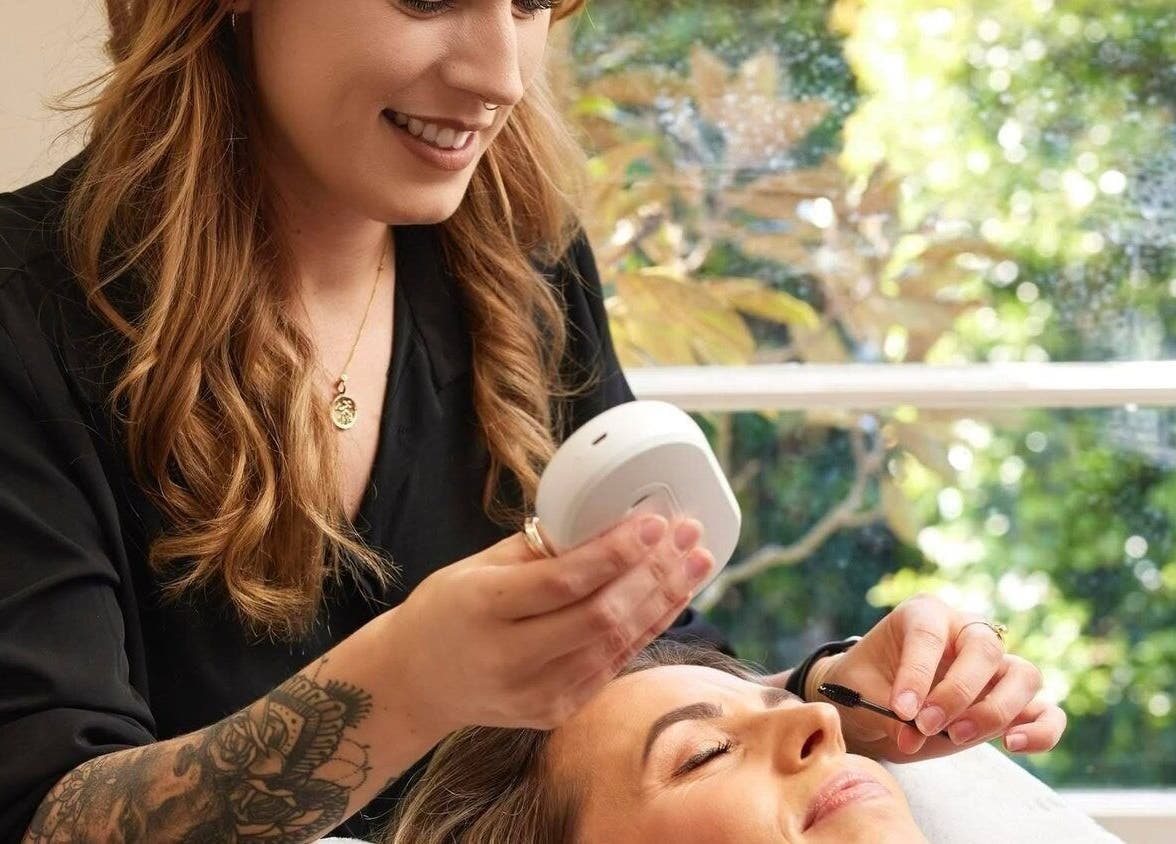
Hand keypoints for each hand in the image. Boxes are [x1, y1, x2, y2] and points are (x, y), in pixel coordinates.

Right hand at [386, 514, 714, 736]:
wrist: (417, 682)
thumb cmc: (447, 610)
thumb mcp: (478, 566)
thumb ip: (539, 547)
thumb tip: (605, 520)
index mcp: (483, 609)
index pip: (563, 581)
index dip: (615, 553)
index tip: (654, 522)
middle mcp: (510, 659)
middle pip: (601, 616)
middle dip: (654, 573)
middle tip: (688, 535)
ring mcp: (537, 693)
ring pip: (617, 643)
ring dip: (664, 599)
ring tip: (696, 562)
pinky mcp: (556, 711)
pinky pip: (613, 664)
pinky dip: (646, 627)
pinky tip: (671, 597)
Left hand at [807, 593, 1065, 761]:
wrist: (874, 702)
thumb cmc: (866, 684)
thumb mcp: (862, 691)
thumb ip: (887, 712)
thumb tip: (913, 736)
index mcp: (924, 613)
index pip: (929, 634)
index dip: (917, 673)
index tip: (902, 710)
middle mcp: (966, 631)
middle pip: (985, 648)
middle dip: (957, 692)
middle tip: (925, 724)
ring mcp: (995, 666)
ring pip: (1024, 675)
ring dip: (996, 710)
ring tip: (957, 736)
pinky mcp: (1012, 702)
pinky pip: (1046, 713)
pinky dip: (1041, 730)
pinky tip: (1013, 744)